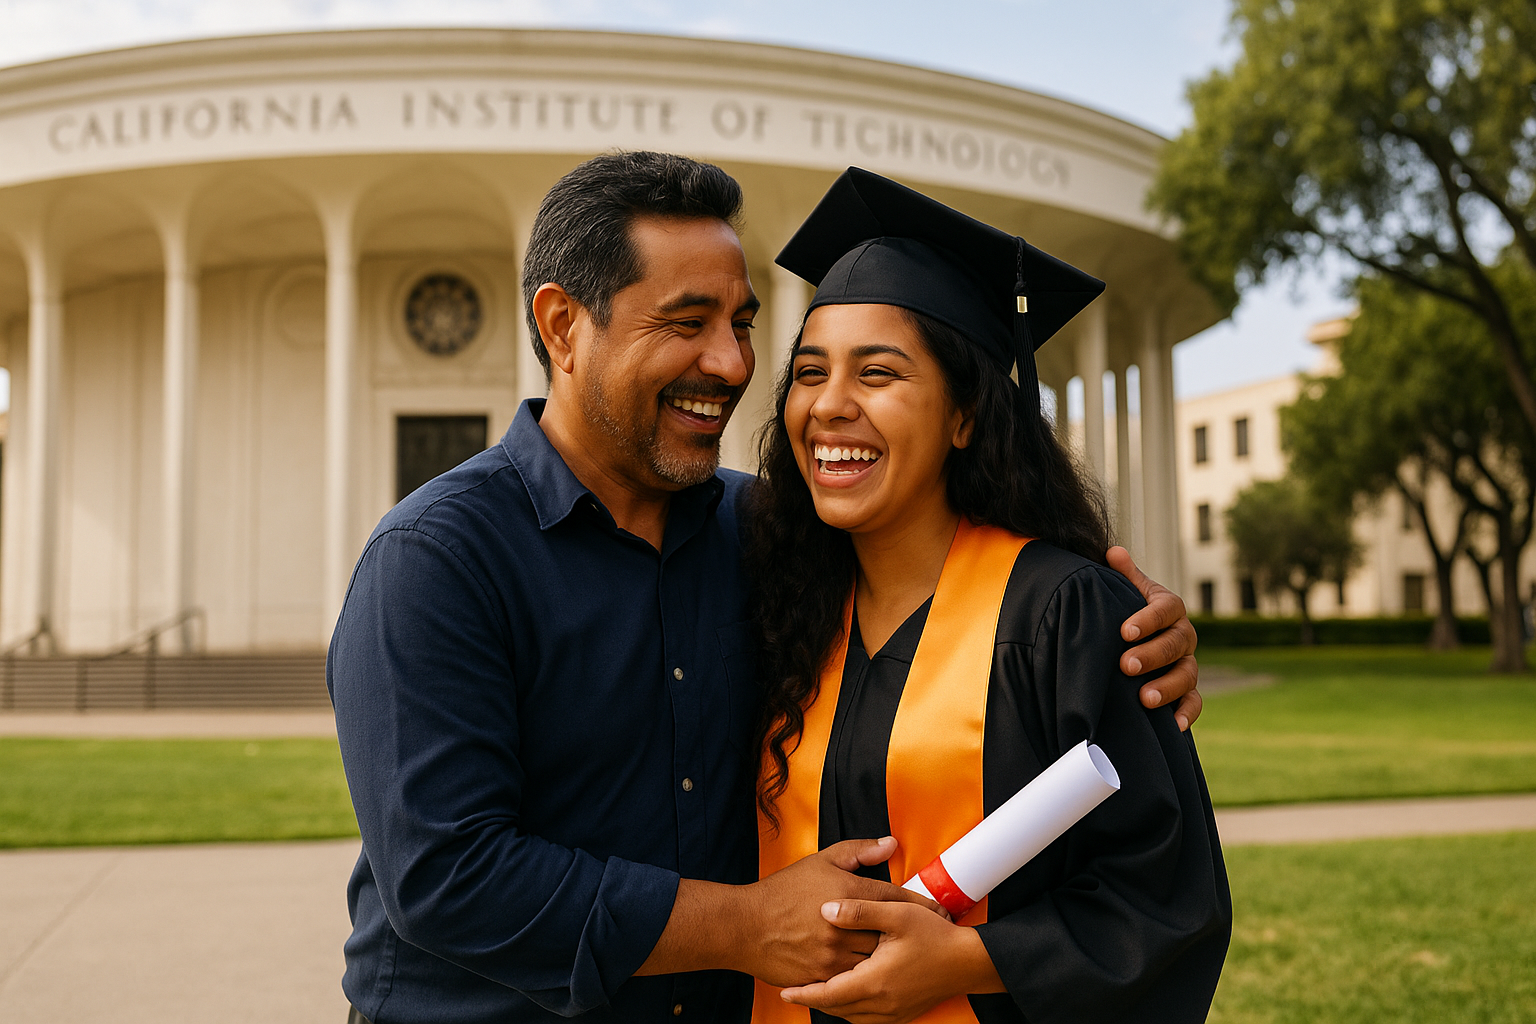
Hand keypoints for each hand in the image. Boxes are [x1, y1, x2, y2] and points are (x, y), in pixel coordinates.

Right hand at [742, 837, 938, 987]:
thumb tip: (890, 843)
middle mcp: (845, 925)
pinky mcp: (823, 976)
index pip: (896, 899)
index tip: (939, 911)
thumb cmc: (783, 892)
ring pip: (876, 960)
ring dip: (890, 958)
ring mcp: (834, 954)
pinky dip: (866, 976)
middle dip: (910, 935)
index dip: (921, 905)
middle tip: (930, 936)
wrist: (744, 926)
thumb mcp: (820, 860)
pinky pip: (854, 980)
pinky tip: (876, 974)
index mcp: (848, 893)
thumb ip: (858, 851)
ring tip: (906, 956)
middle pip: (891, 933)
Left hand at [780, 900, 1002, 1023]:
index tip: (785, 991)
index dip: (804, 993)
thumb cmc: (934, 936)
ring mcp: (893, 1012)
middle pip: (837, 1008)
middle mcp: (882, 1003)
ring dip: (832, 1005)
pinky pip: (867, 1018)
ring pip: (851, 1016)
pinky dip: (851, 1010)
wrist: (967, 962)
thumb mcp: (896, 914)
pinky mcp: (902, 1014)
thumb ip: (859, 911)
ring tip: (815, 993)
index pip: (829, 994)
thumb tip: (825, 910)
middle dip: (813, 1000)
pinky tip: (847, 996)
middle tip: (793, 991)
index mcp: (875, 980)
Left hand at [1106, 546, 1201, 730]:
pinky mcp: (1188, 690)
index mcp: (1169, 608)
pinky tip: (1172, 725)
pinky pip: (1195, 702)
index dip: (1147, 619)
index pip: (1165, 609)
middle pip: (1176, 644)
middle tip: (1125, 665)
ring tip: (1145, 698)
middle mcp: (1184, 635)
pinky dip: (1186, 714)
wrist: (1136, 639)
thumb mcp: (1124, 592)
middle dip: (1152, 655)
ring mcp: (1188, 664)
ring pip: (1187, 674)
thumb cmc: (1126, 612)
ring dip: (1168, 686)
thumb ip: (1122, 575)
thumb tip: (1113, 552)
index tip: (1124, 631)